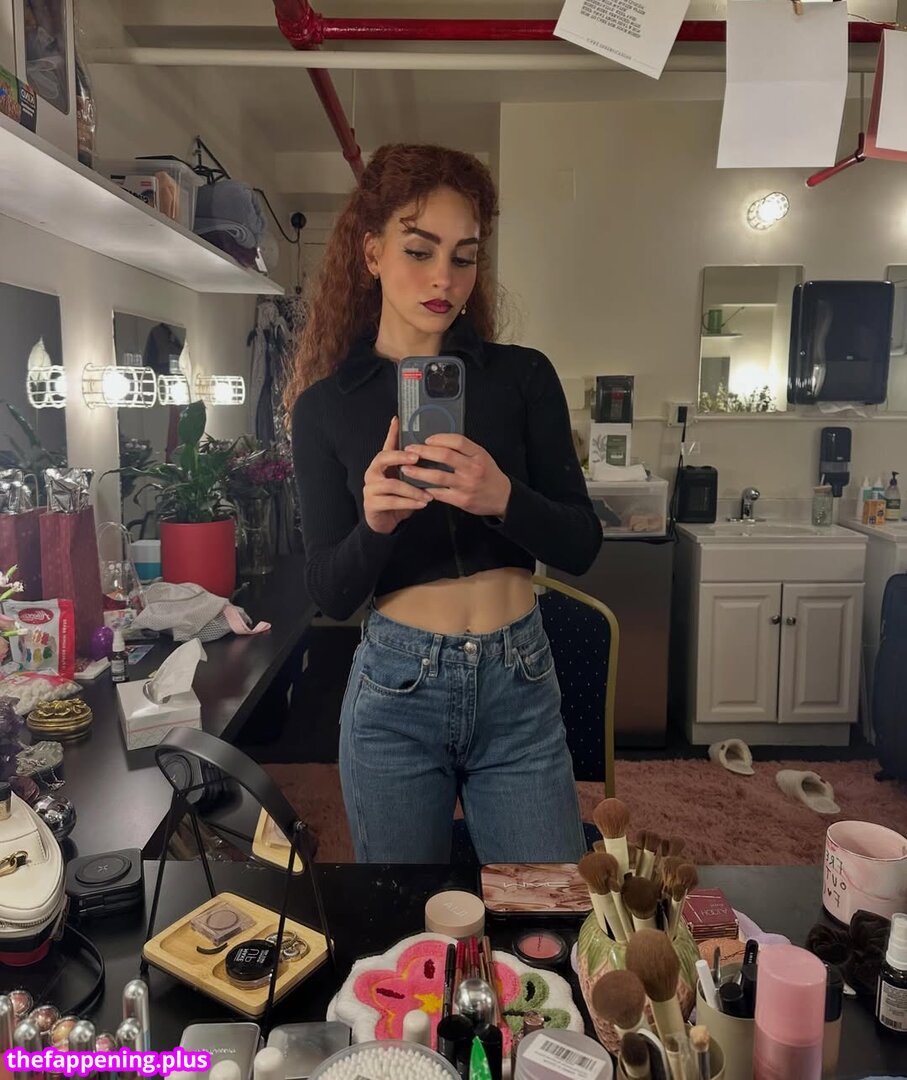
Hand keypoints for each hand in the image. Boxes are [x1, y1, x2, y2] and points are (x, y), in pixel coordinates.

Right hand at [363, 416, 432, 534]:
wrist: (384, 521)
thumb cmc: (397, 497)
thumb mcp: (405, 480)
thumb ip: (411, 466)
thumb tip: (427, 448)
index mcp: (380, 464)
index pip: (386, 445)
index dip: (392, 433)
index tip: (398, 421)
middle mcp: (372, 473)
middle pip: (383, 458)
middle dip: (401, 457)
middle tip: (418, 459)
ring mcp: (369, 488)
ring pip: (392, 484)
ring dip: (412, 489)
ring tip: (429, 495)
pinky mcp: (371, 504)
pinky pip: (392, 501)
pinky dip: (409, 503)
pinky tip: (422, 504)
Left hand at [401, 434, 511, 517]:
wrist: (502, 497)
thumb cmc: (489, 474)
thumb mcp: (482, 456)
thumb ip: (464, 449)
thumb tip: (438, 441)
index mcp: (478, 454)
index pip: (458, 441)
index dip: (440, 439)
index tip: (426, 439)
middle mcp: (473, 469)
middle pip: (445, 456)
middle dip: (424, 452)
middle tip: (409, 450)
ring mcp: (466, 485)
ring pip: (438, 476)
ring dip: (419, 472)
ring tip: (406, 469)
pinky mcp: (461, 500)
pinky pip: (439, 493)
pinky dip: (426, 489)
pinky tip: (416, 486)